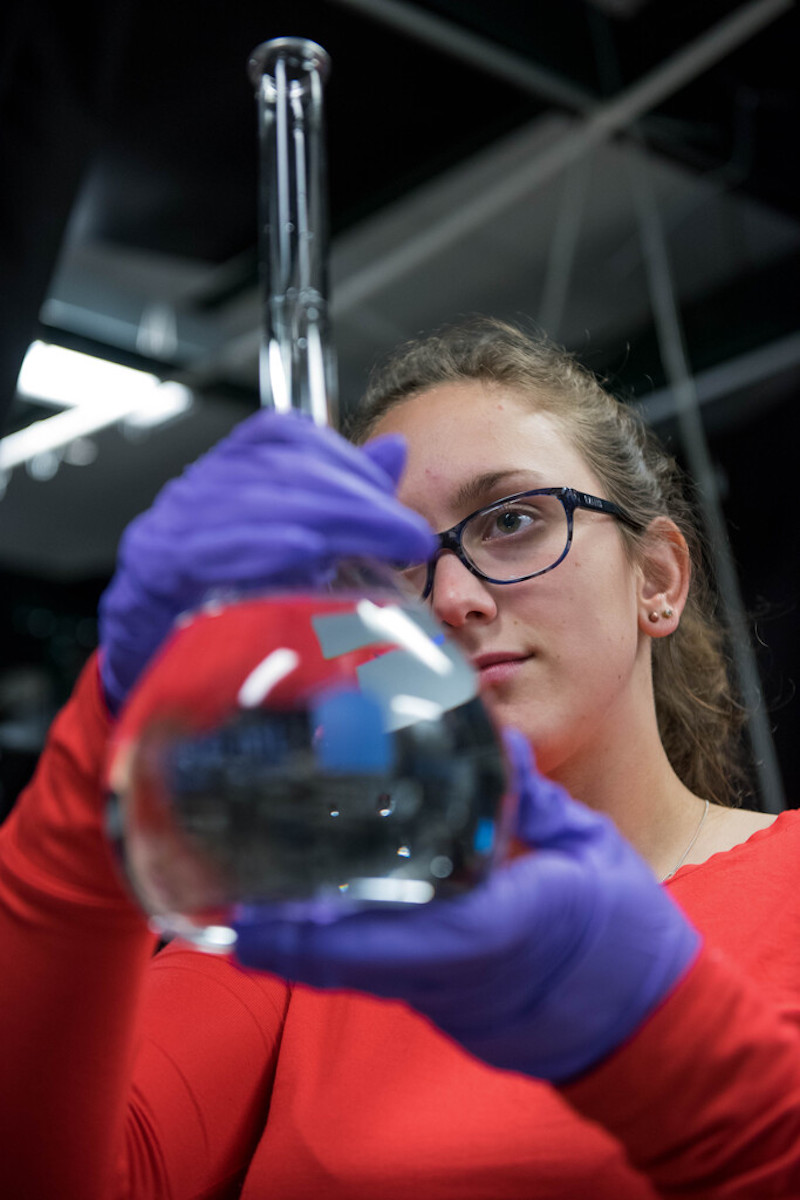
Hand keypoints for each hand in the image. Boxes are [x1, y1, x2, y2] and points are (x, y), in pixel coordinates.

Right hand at [98, 411, 434, 713]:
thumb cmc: (223, 603)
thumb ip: (343, 496)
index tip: (393, 501)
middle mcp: (196, 488)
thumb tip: (393, 451)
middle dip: (356, 500)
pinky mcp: (156, 567)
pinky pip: (212, 547)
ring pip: (255, 501)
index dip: (347, 461)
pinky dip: (266, 546)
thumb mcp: (292, 543)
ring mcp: (171, 524)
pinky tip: (307, 553)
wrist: (147, 659)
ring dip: (331, 520)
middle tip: (406, 536)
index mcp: (226, 472)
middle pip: (281, 471)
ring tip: (381, 545)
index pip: (286, 437)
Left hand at [233, 730, 700, 1081]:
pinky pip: (390, 984)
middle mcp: (465, 975)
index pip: (398, 937)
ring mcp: (458, 1003)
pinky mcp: (458, 1012)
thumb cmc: (629, 937)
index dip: (319, 937)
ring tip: (259, 911)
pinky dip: (346, 957)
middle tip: (234, 904)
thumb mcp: (590, 850)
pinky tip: (321, 923)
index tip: (257, 923)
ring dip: (310, 951)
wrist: (655, 1027)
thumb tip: (499, 741)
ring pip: (366, 982)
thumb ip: (534, 801)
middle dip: (292, 943)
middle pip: (358, 969)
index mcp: (505, 928)